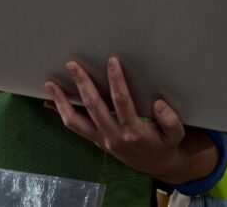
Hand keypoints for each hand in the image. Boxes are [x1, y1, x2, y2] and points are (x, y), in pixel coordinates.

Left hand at [44, 57, 188, 181]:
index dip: (116, 81)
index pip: (121, 102)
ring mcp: (101, 139)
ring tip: (50, 84)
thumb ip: (170, 120)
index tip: (112, 61)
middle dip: (82, 84)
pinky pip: (74, 126)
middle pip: (93, 107)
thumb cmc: (164, 144)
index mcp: (133, 131)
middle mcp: (112, 135)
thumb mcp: (175, 134)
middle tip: (72, 64)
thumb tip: (158, 104)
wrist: (156, 165)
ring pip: (75, 121)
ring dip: (61, 101)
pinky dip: (61, 112)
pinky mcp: (95, 140)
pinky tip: (50, 100)